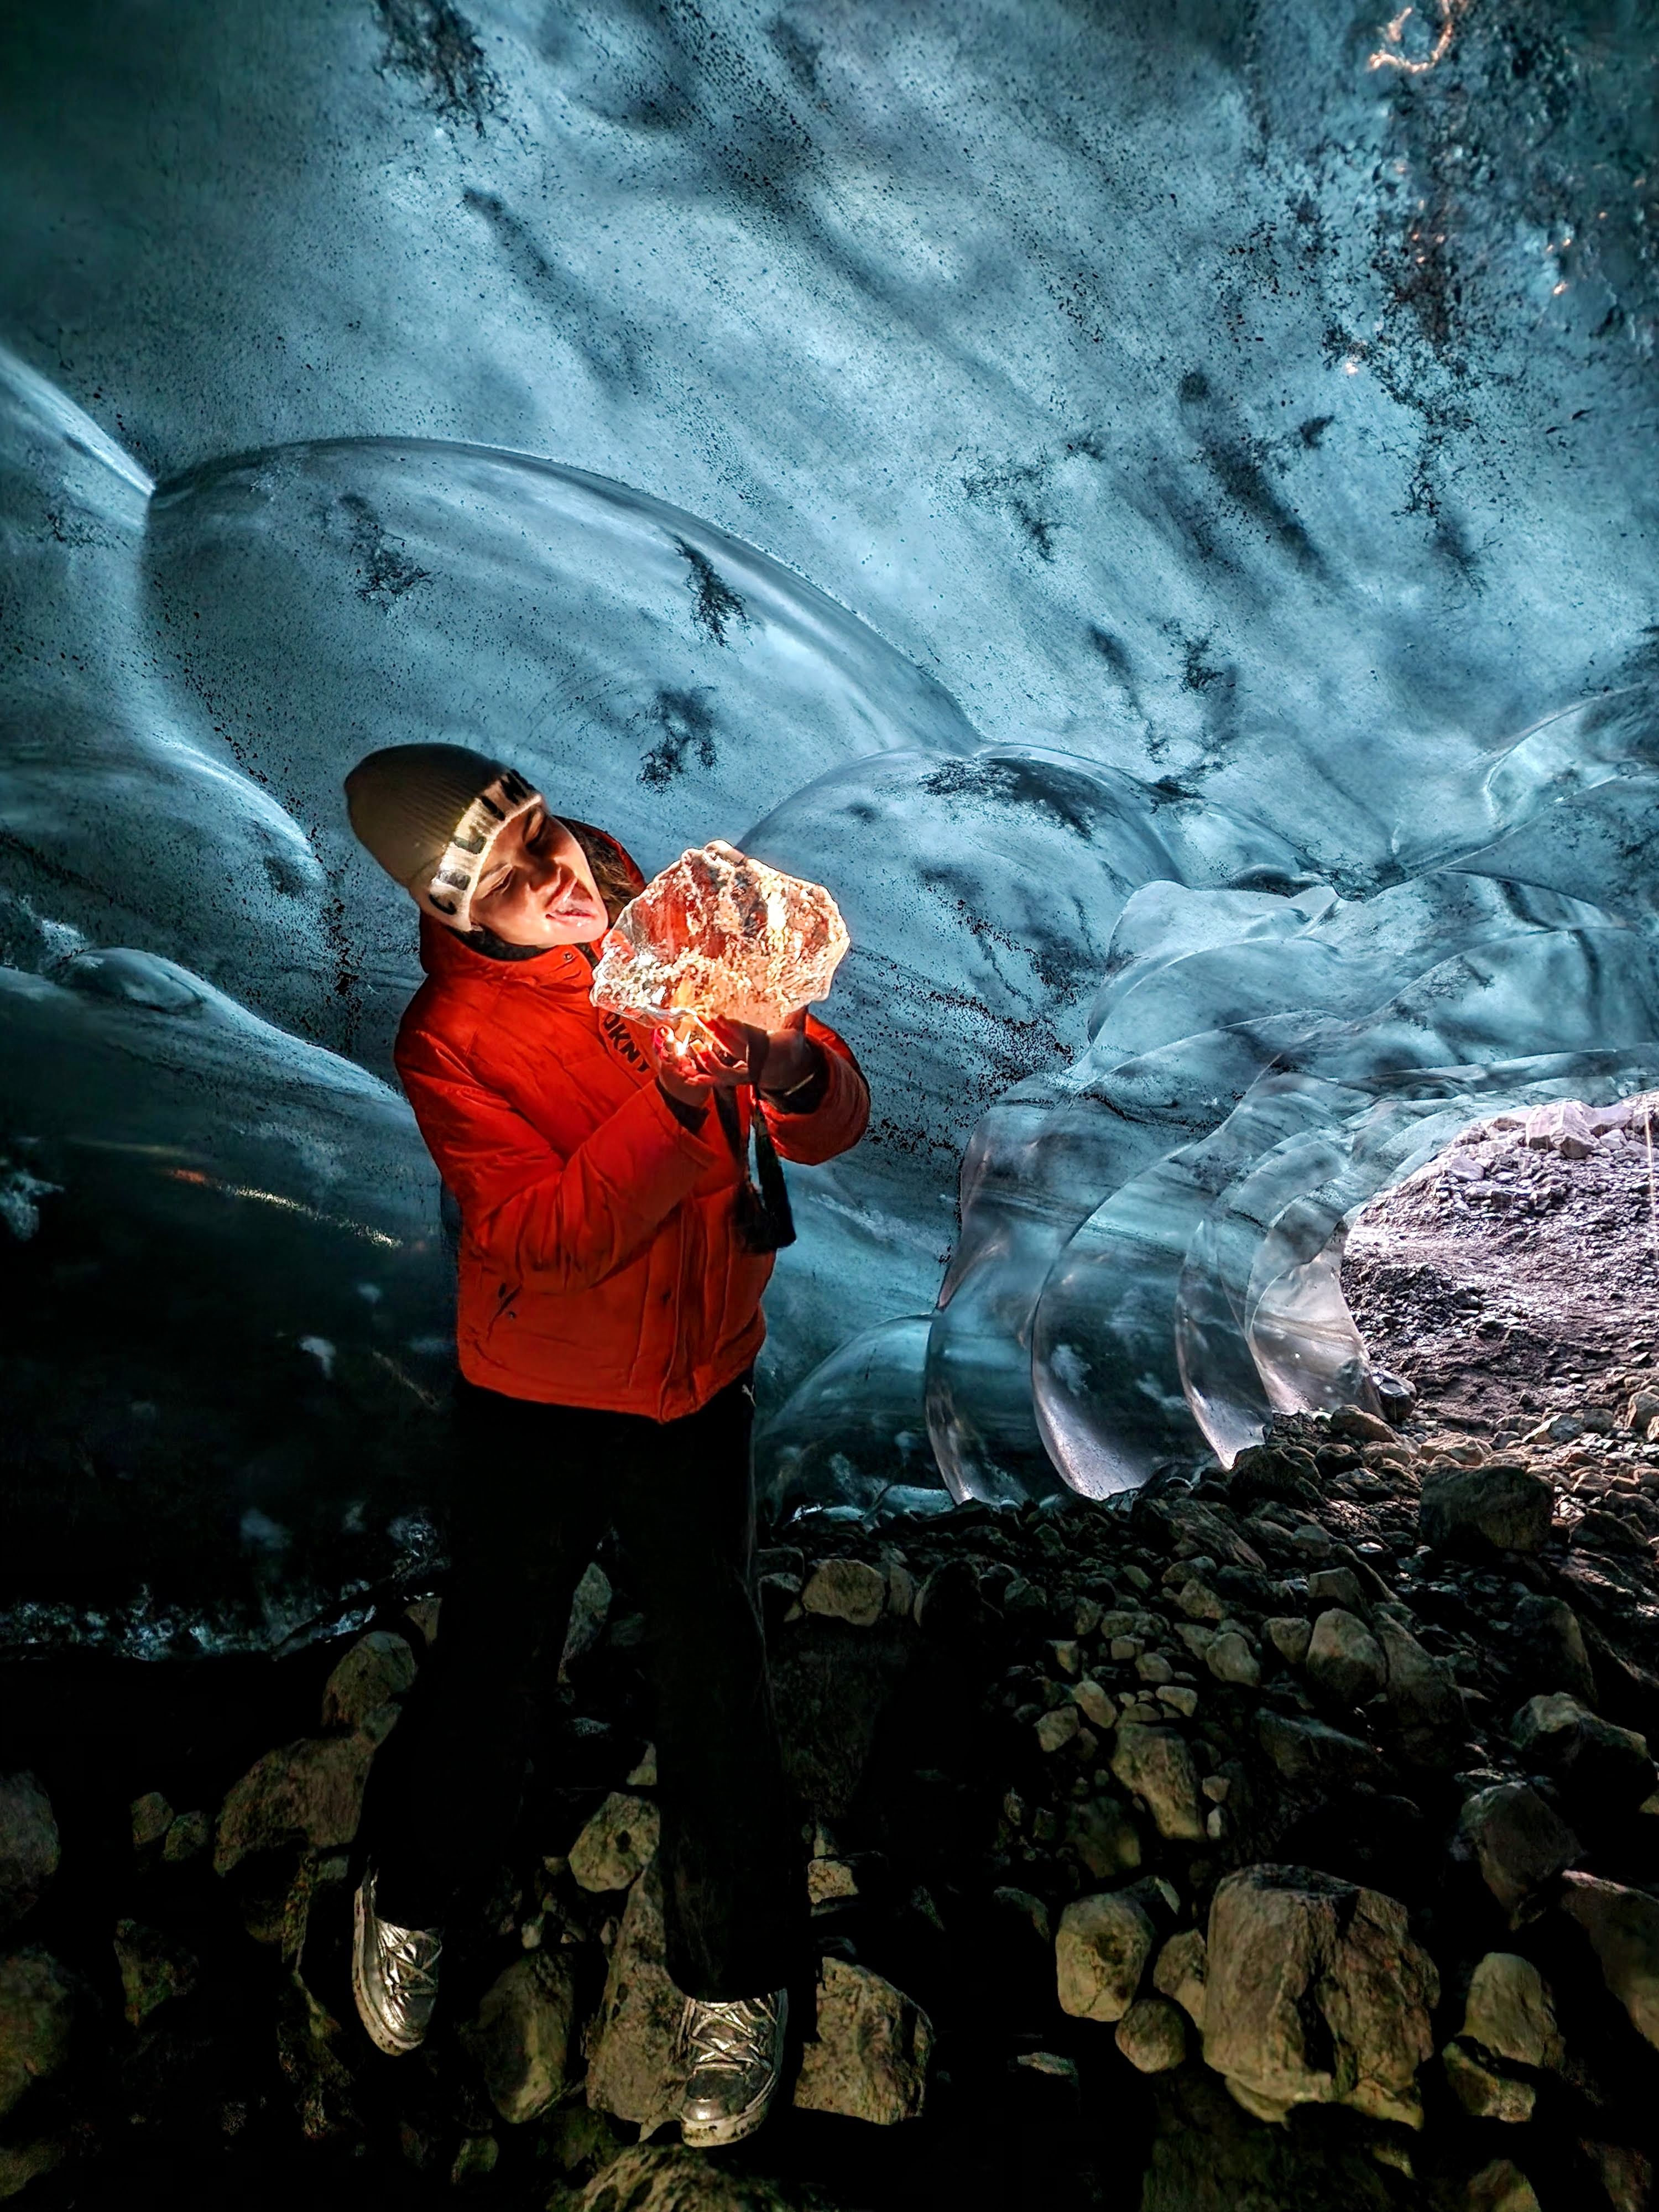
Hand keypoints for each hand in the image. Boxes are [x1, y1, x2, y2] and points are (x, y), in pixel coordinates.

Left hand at [649, 1007, 817, 1105]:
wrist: (790, 1072)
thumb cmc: (790, 1046)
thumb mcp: (797, 1031)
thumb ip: (796, 1015)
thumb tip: (804, 999)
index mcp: (771, 1048)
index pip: (749, 1036)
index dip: (734, 1028)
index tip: (719, 1017)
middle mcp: (757, 1062)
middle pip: (733, 1048)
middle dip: (716, 1033)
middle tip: (701, 1017)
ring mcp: (746, 1073)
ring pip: (725, 1070)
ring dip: (708, 1059)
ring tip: (695, 1045)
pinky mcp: (737, 1078)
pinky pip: (719, 1081)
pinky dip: (705, 1079)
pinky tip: (689, 1076)